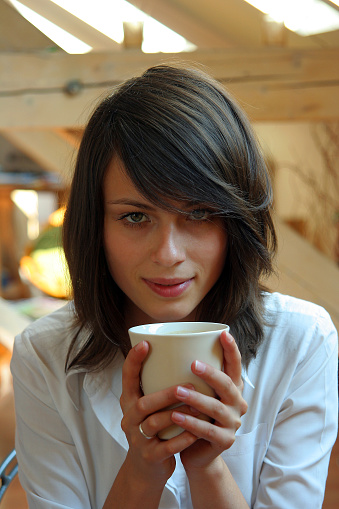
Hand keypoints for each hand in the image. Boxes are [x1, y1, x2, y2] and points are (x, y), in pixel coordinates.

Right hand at [120, 341, 197, 487]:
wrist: (145, 470)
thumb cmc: (153, 429)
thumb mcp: (148, 407)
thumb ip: (157, 386)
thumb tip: (181, 353)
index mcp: (128, 402)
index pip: (126, 378)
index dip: (133, 361)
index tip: (145, 343)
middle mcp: (129, 419)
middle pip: (142, 404)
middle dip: (165, 394)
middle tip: (189, 384)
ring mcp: (137, 440)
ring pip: (154, 425)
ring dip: (176, 414)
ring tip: (197, 406)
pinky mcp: (150, 457)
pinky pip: (166, 447)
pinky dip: (182, 439)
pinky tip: (196, 432)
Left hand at [170, 330, 247, 472]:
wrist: (198, 454)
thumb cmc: (195, 415)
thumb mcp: (199, 393)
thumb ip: (194, 376)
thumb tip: (173, 345)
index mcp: (232, 388)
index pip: (235, 366)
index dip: (232, 350)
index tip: (223, 334)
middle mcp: (237, 403)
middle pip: (228, 385)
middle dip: (211, 373)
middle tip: (192, 364)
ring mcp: (233, 423)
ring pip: (216, 407)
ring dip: (196, 398)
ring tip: (177, 391)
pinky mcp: (225, 441)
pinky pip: (207, 430)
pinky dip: (191, 423)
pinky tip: (176, 416)